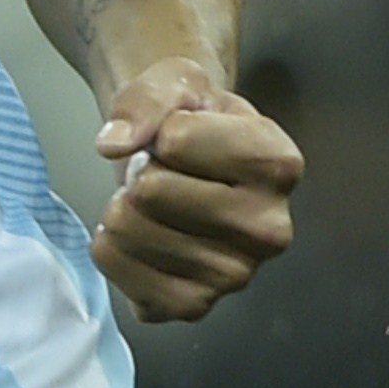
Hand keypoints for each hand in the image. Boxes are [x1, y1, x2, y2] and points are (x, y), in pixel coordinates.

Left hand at [89, 57, 301, 321]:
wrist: (180, 158)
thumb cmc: (189, 118)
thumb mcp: (174, 81)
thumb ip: (146, 100)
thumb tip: (113, 143)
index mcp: (279, 165)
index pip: (175, 141)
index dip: (161, 131)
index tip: (181, 137)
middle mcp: (270, 230)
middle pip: (150, 192)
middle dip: (139, 172)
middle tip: (164, 174)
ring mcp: (236, 276)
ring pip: (128, 229)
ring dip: (121, 206)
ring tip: (156, 205)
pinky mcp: (193, 306)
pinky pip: (115, 267)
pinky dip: (108, 245)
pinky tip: (141, 236)